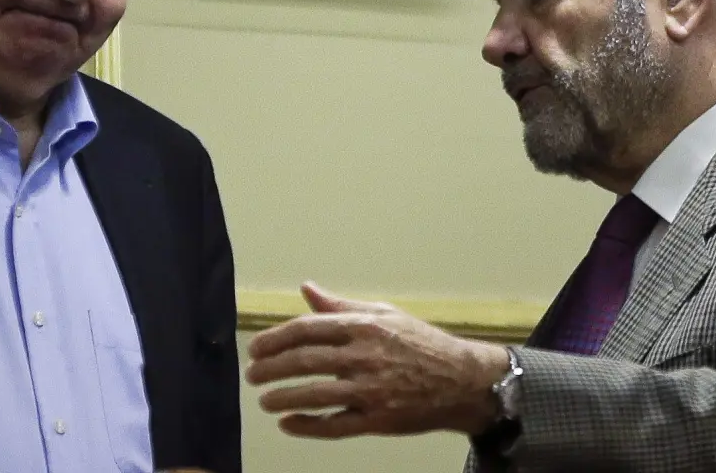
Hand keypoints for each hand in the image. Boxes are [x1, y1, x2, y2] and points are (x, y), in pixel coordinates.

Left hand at [244, 282, 510, 438]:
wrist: (463, 380)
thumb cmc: (421, 344)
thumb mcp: (384, 315)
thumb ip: (341, 307)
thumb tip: (307, 289)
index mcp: (364, 327)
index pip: (307, 330)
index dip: (276, 339)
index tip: (256, 348)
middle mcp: (365, 356)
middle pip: (305, 361)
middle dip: (271, 368)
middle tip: (252, 375)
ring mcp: (372, 390)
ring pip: (315, 394)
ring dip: (283, 398)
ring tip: (264, 401)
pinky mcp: (379, 420)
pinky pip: (335, 425)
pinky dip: (308, 425)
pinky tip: (289, 423)